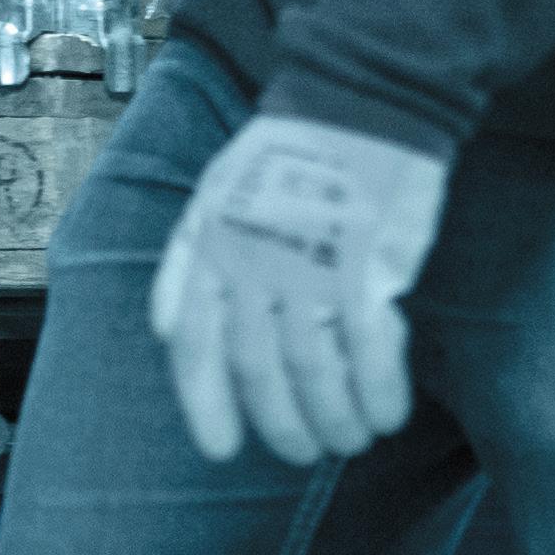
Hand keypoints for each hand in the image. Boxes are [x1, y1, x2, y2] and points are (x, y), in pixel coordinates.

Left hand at [148, 116, 450, 468]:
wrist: (363, 101)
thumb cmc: (294, 152)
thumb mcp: (216, 195)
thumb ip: (190, 261)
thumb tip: (166, 329)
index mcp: (208, 246)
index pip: (193, 343)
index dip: (205, 405)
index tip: (223, 449)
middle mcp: (250, 261)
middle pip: (257, 368)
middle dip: (282, 424)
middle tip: (303, 452)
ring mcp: (309, 264)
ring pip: (312, 369)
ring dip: (334, 418)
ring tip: (351, 441)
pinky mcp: (367, 264)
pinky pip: (368, 349)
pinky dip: (378, 391)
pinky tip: (388, 414)